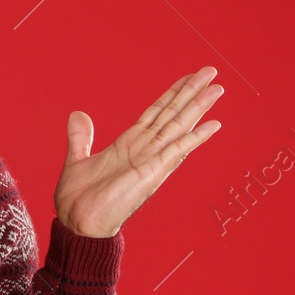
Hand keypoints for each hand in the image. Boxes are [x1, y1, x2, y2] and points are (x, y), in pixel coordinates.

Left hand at [54, 67, 224, 237]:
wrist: (76, 223)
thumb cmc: (79, 200)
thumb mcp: (78, 159)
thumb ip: (81, 137)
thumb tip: (78, 115)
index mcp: (130, 144)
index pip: (157, 111)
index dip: (173, 93)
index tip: (189, 76)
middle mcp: (145, 149)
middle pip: (173, 113)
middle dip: (191, 92)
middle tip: (211, 71)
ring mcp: (151, 160)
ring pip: (179, 126)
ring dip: (198, 107)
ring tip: (218, 88)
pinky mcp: (153, 173)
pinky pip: (178, 150)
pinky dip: (196, 137)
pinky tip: (214, 124)